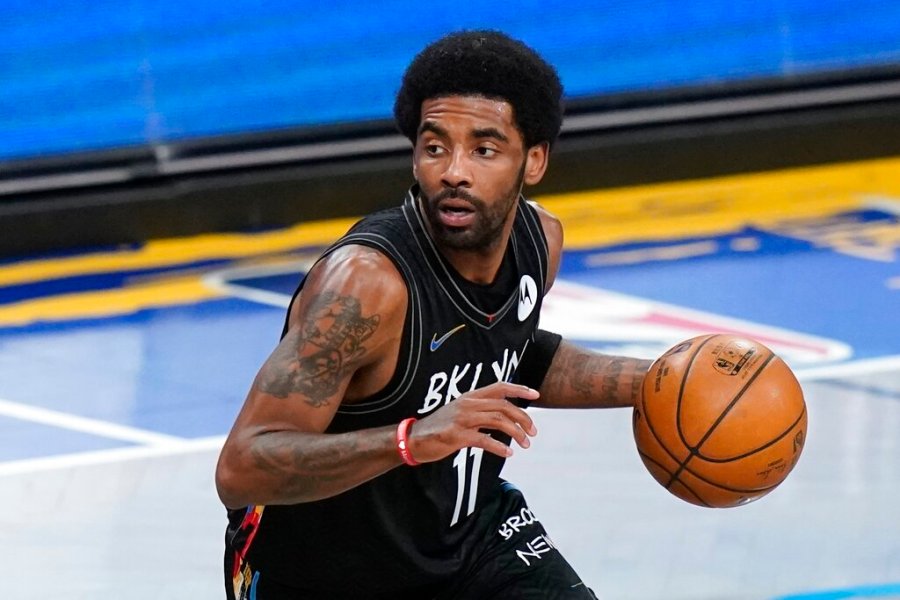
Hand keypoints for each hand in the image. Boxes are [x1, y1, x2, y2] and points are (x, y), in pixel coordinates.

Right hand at [407, 382, 538, 462]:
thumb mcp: (460, 413)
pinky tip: (508, 453)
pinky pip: (484, 440)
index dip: (519, 389)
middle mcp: (467, 404)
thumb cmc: (439, 428)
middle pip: (503, 406)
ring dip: (516, 433)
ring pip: (497, 421)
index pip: (499, 387)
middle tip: (533, 432)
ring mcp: (461, 419)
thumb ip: (479, 411)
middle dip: (523, 418)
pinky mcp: (456, 436)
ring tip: (525, 445)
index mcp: (469, 397)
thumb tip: (503, 416)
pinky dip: (499, 447)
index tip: (536, 395)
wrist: (412, 439)